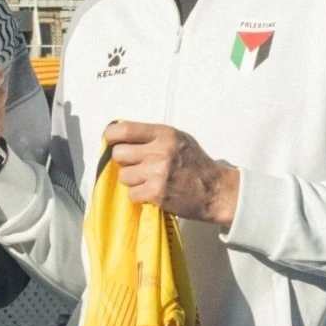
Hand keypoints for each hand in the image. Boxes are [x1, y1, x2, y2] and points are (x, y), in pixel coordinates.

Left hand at [103, 120, 237, 226]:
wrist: (215, 191)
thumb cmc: (195, 164)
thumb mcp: (179, 139)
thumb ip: (153, 136)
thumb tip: (122, 135)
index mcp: (165, 134)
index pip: (125, 129)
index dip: (111, 136)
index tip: (110, 141)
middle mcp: (160, 151)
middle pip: (119, 154)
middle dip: (124, 161)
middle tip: (136, 166)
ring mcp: (158, 173)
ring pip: (123, 176)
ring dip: (132, 180)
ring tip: (148, 181)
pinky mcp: (157, 193)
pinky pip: (132, 194)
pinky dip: (139, 196)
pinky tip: (152, 193)